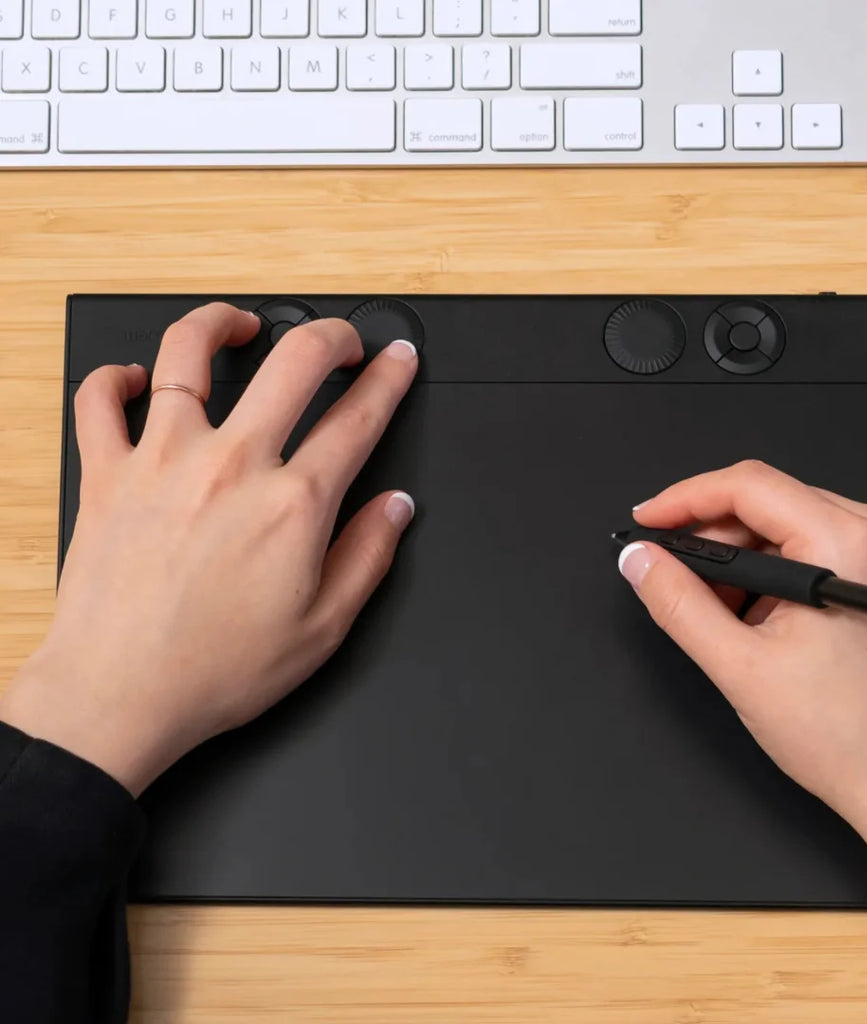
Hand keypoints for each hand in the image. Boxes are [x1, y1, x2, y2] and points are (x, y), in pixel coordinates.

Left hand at [1, 303, 417, 795]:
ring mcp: (163, 460)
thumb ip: (368, 556)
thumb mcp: (323, 628)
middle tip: (340, 341)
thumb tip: (395, 508)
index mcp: (292, 505)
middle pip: (294, 361)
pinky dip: (116, 378)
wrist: (116, 697)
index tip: (397, 362)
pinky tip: (136, 378)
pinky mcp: (107, 472)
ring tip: (240, 324)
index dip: (388, 379)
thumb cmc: (214, 670)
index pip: (358, 417)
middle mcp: (231, 466)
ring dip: (222, 323)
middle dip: (331, 335)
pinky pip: (100, 399)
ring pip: (189, 351)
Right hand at [619, 459, 866, 828]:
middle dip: (716, 538)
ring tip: (726, 611)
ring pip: (798, 521)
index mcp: (851, 545)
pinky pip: (829, 542)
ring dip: (750, 556)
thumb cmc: (849, 739)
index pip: (749, 486)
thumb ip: (678, 602)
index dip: (685, 499)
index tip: (648, 521)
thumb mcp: (741, 668)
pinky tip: (767, 614)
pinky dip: (786, 568)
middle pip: (774, 501)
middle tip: (676, 577)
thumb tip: (640, 559)